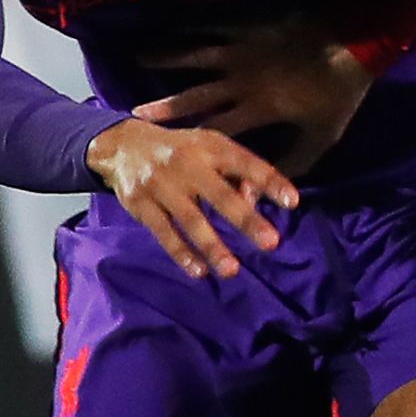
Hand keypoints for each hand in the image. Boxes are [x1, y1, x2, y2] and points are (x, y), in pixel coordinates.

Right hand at [87, 118, 299, 279]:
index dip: (270, 181)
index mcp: (209, 146)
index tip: (293, 202)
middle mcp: (186, 163)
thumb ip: (237, 172)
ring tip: (232, 271)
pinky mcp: (141, 205)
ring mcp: (162, 185)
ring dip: (212, 246)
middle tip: (271, 243)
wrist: (122, 145)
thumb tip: (257, 201)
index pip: (245, 163)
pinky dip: (181, 253)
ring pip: (191, 220)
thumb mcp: (209, 148)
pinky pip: (163, 233)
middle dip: (246, 220)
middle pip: (220, 195)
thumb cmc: (180, 150)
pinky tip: (199, 271)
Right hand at [131, 16, 374, 175]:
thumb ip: (292, 164)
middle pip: (196, 95)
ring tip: (140, 57)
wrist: (352, 41)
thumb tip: (265, 188)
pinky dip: (192, 27)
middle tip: (135, 113)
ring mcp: (242, 51)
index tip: (170, 155)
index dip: (191, 142)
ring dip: (168, 60)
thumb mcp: (321, 137)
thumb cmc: (339, 94)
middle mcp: (241, 81)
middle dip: (166, 106)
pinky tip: (173, 25)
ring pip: (197, 57)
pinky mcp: (249, 28)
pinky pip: (214, 26)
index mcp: (258, 109)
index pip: (217, 131)